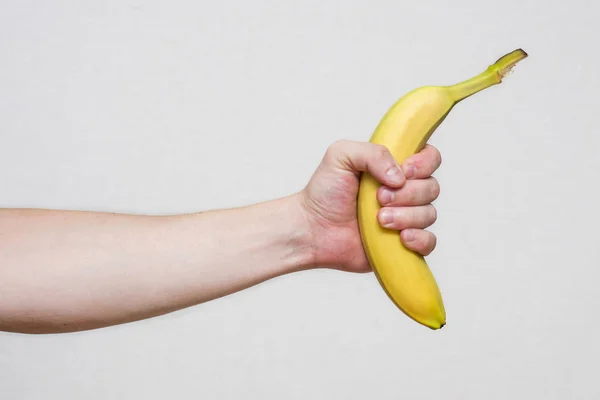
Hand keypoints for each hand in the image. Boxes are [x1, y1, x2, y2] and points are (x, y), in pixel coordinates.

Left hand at [300, 139, 441, 272]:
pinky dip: (419, 239)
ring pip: (429, 214)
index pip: (430, 158)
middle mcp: (404, 191)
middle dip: (407, 194)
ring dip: (406, 216)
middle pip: (432, 187)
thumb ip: (372, 152)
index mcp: (394, 167)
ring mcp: (405, 218)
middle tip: (378, 198)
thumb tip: (399, 176)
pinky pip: (429, 242)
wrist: (313, 229)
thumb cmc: (324, 192)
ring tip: (379, 220)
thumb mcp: (341, 156)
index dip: (424, 164)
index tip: (405, 171)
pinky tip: (401, 238)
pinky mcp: (403, 244)